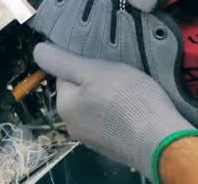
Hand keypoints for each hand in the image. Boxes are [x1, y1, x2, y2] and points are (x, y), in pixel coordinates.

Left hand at [34, 42, 197, 179]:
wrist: (161, 140)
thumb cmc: (126, 100)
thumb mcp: (93, 70)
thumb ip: (62, 61)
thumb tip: (37, 51)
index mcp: (64, 106)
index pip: (64, 75)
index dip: (82, 64)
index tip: (101, 61)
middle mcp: (72, 125)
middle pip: (80, 91)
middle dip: (96, 81)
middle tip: (118, 74)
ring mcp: (92, 138)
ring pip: (95, 106)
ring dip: (108, 97)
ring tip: (129, 90)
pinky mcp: (112, 145)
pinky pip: (111, 120)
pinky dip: (119, 112)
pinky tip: (135, 108)